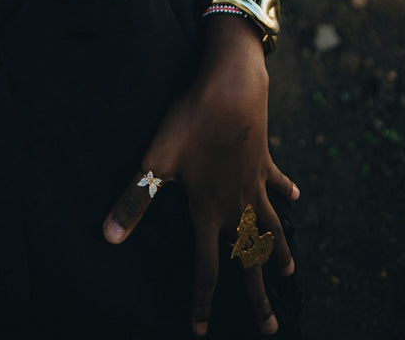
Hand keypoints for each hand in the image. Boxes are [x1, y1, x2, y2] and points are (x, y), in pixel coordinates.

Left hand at [102, 21, 299, 335]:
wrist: (231, 88)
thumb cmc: (190, 123)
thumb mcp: (156, 161)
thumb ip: (134, 201)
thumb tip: (108, 237)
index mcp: (208, 211)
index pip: (205, 267)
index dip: (201, 300)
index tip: (201, 330)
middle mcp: (236, 205)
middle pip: (249, 260)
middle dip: (258, 297)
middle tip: (270, 328)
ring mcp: (254, 184)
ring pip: (271, 227)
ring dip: (277, 250)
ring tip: (288, 270)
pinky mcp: (264, 160)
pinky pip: (277, 182)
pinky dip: (286, 191)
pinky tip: (295, 197)